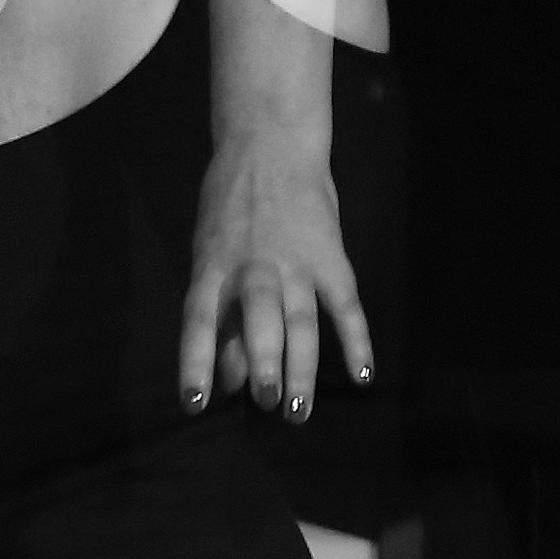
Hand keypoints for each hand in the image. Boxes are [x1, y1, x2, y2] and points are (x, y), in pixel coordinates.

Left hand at [179, 137, 371, 421]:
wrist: (270, 147)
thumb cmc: (230, 208)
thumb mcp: (209, 253)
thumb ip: (220, 313)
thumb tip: (228, 379)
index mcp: (213, 266)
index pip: (198, 320)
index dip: (196, 362)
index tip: (195, 402)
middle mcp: (254, 267)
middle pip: (262, 319)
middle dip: (265, 363)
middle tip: (267, 402)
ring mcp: (296, 262)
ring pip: (302, 320)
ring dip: (303, 367)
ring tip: (299, 411)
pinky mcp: (330, 257)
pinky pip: (345, 305)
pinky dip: (356, 340)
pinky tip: (363, 375)